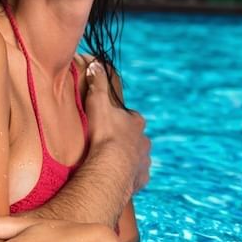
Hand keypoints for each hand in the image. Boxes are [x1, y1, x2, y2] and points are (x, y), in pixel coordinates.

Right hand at [84, 62, 150, 191]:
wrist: (111, 169)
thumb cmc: (104, 135)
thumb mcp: (98, 102)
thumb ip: (98, 83)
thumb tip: (96, 63)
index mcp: (136, 122)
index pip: (130, 117)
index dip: (119, 119)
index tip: (108, 123)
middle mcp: (144, 141)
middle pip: (136, 138)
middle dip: (125, 140)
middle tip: (108, 144)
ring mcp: (144, 162)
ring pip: (137, 157)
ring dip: (127, 159)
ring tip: (111, 163)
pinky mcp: (141, 179)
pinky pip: (136, 177)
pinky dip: (128, 177)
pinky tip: (117, 178)